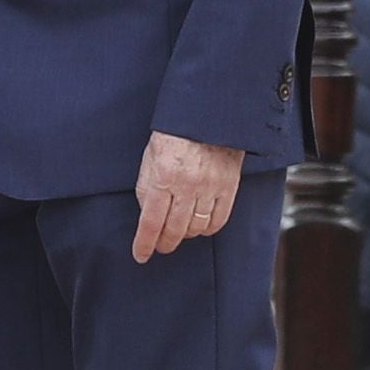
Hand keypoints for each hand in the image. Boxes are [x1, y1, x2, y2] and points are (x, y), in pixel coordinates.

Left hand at [130, 129, 239, 261]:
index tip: (141, 255)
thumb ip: (146, 188)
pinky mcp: (228, 186)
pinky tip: (199, 227)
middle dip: (164, 243)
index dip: (144, 243)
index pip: (150, 222)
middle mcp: (187, 185)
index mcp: (163, 176)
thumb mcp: (149, 158)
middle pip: (174, 230)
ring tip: (178, 232)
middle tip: (160, 246)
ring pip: (196, 228)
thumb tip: (148, 217)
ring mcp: (210, 187)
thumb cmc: (174, 133)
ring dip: (184, 235)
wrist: (207, 114)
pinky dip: (207, 229)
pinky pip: (218, 220)